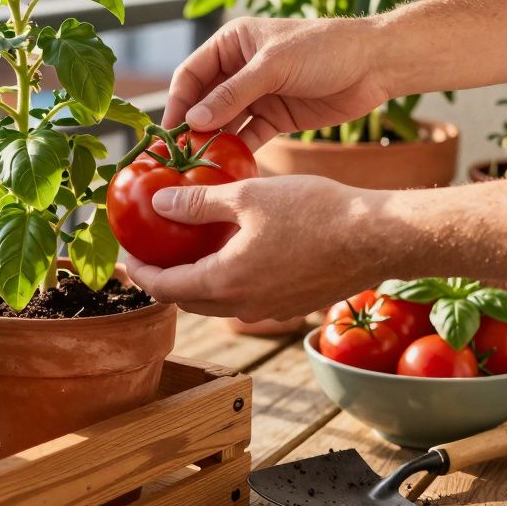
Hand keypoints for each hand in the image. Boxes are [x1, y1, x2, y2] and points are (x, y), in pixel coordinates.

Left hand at [124, 175, 386, 321]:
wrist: (378, 237)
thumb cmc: (315, 212)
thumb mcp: (247, 196)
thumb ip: (197, 203)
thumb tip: (157, 202)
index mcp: (225, 282)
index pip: (164, 289)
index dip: (140, 273)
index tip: (127, 256)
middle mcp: (244, 306)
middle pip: (188, 301)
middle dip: (165, 280)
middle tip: (151, 253)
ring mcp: (270, 309)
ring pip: (218, 302)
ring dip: (197, 282)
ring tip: (188, 251)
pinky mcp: (292, 304)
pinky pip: (246, 298)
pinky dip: (228, 281)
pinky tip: (233, 251)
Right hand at [165, 16, 392, 148]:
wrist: (376, 63)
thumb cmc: (324, 49)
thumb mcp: (273, 66)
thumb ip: (233, 94)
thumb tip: (194, 120)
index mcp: (232, 43)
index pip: (191, 74)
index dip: (178, 101)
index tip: (169, 131)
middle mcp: (239, 69)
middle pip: (204, 102)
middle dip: (193, 128)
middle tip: (179, 157)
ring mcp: (258, 94)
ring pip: (225, 122)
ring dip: (214, 143)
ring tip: (200, 168)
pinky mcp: (276, 117)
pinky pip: (249, 137)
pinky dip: (239, 152)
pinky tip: (229, 169)